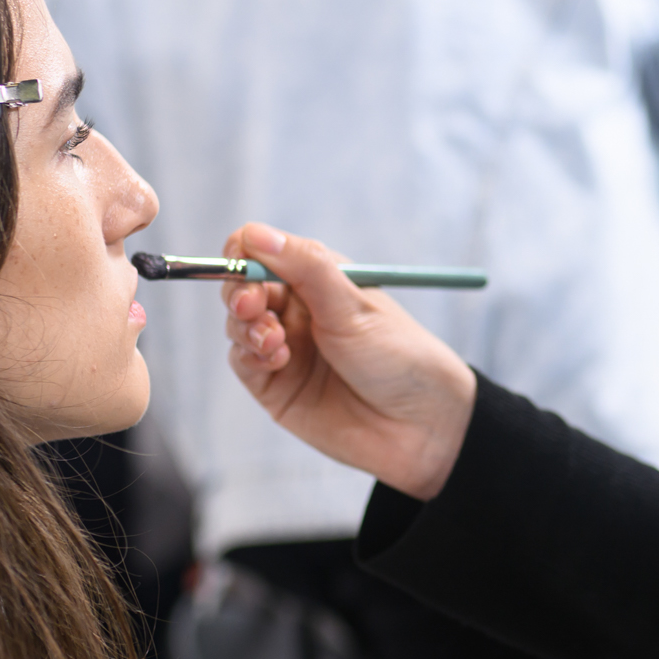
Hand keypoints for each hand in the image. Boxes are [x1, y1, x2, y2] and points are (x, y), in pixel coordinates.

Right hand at [222, 223, 476, 500]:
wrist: (420, 425)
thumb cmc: (398, 355)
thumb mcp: (352, 304)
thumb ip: (304, 266)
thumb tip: (255, 233)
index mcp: (319, 277)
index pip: (264, 251)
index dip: (245, 251)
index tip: (239, 260)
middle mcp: (298, 309)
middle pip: (243, 285)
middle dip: (240, 291)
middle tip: (251, 305)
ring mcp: (285, 346)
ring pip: (238, 323)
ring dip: (246, 325)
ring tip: (275, 340)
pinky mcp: (275, 385)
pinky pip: (242, 361)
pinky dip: (250, 355)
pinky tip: (277, 359)